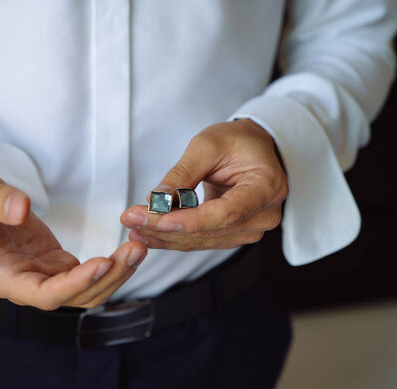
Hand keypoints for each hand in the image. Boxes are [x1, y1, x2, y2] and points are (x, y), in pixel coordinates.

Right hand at [0, 168, 146, 309]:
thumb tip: (22, 208)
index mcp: (1, 276)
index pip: (43, 295)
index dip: (74, 284)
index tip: (101, 262)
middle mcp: (24, 284)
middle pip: (74, 297)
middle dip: (107, 278)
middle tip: (135, 250)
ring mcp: (42, 275)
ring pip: (86, 289)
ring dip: (114, 273)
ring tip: (139, 248)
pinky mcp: (55, 263)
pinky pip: (87, 272)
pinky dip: (110, 264)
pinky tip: (129, 246)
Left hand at [120, 119, 287, 250]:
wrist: (253, 149)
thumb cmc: (235, 141)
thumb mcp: (207, 144)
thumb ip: (182, 174)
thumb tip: (155, 201)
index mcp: (266, 186)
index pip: (227, 213)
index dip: (191, 221)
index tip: (157, 220)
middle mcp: (263, 215)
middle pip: (210, 231)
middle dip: (165, 227)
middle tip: (130, 218)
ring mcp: (250, 229)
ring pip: (201, 240)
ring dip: (163, 235)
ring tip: (132, 225)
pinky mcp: (233, 234)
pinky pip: (199, 240)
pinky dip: (171, 237)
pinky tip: (146, 232)